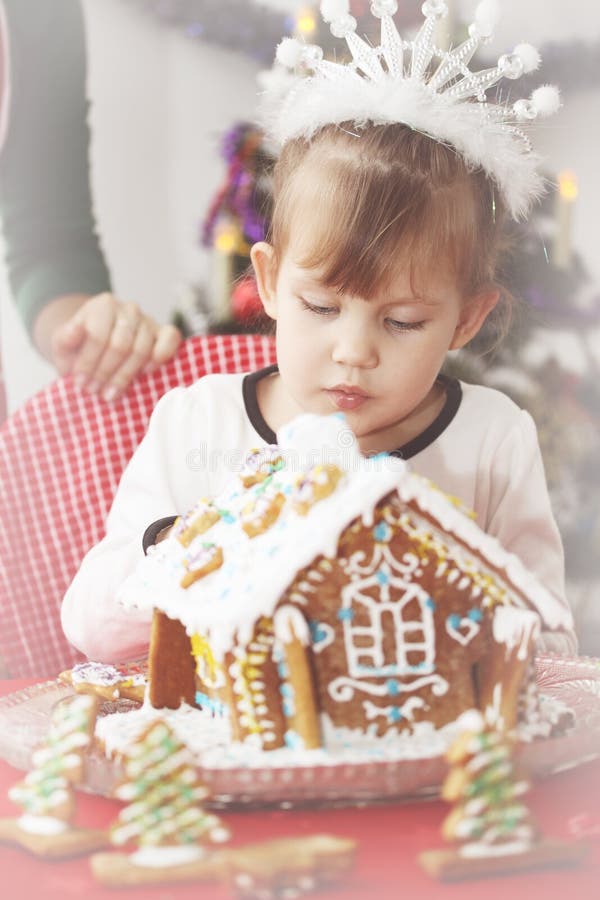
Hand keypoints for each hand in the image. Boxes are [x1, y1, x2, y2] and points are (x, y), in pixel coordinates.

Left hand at [45, 293, 181, 400]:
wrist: (98, 349)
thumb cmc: (81, 348)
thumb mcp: (63, 344)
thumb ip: (65, 337)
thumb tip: (73, 330)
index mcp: (103, 305)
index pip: (98, 335)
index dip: (88, 362)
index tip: (80, 383)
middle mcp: (129, 309)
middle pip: (120, 344)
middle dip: (106, 372)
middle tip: (95, 391)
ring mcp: (149, 320)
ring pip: (141, 349)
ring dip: (125, 375)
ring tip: (110, 392)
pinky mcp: (165, 332)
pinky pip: (171, 339)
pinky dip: (160, 356)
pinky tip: (146, 372)